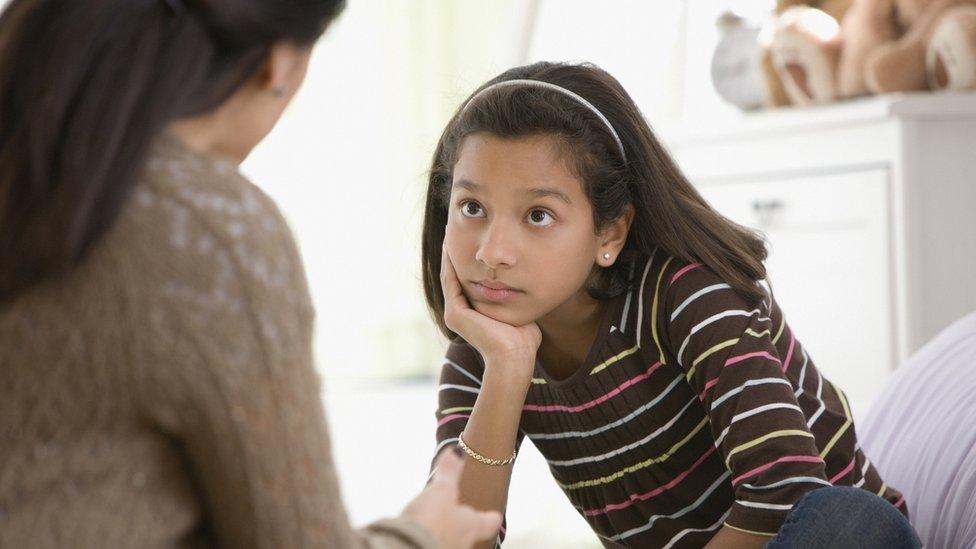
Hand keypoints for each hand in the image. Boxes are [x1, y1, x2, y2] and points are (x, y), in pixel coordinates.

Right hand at [402, 450, 502, 548]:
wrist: (407, 547)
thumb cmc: (432, 521)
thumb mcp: (441, 490)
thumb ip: (449, 473)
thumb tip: (458, 451)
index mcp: (470, 526)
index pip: (488, 523)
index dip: (491, 518)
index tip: (495, 515)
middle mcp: (461, 543)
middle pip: (467, 534)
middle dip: (463, 525)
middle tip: (459, 514)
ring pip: (448, 541)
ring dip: (443, 532)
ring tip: (435, 523)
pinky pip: (430, 543)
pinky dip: (427, 538)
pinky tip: (418, 534)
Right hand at [440, 243, 541, 373]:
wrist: (515, 358)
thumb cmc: (523, 340)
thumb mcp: (517, 311)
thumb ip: (516, 298)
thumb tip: (526, 286)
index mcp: (471, 314)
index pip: (466, 282)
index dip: (466, 262)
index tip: (471, 242)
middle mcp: (459, 314)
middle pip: (454, 277)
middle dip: (455, 254)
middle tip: (454, 231)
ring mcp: (454, 314)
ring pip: (449, 277)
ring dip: (449, 256)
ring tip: (449, 233)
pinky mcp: (455, 314)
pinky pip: (450, 282)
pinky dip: (450, 264)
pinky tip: (451, 247)